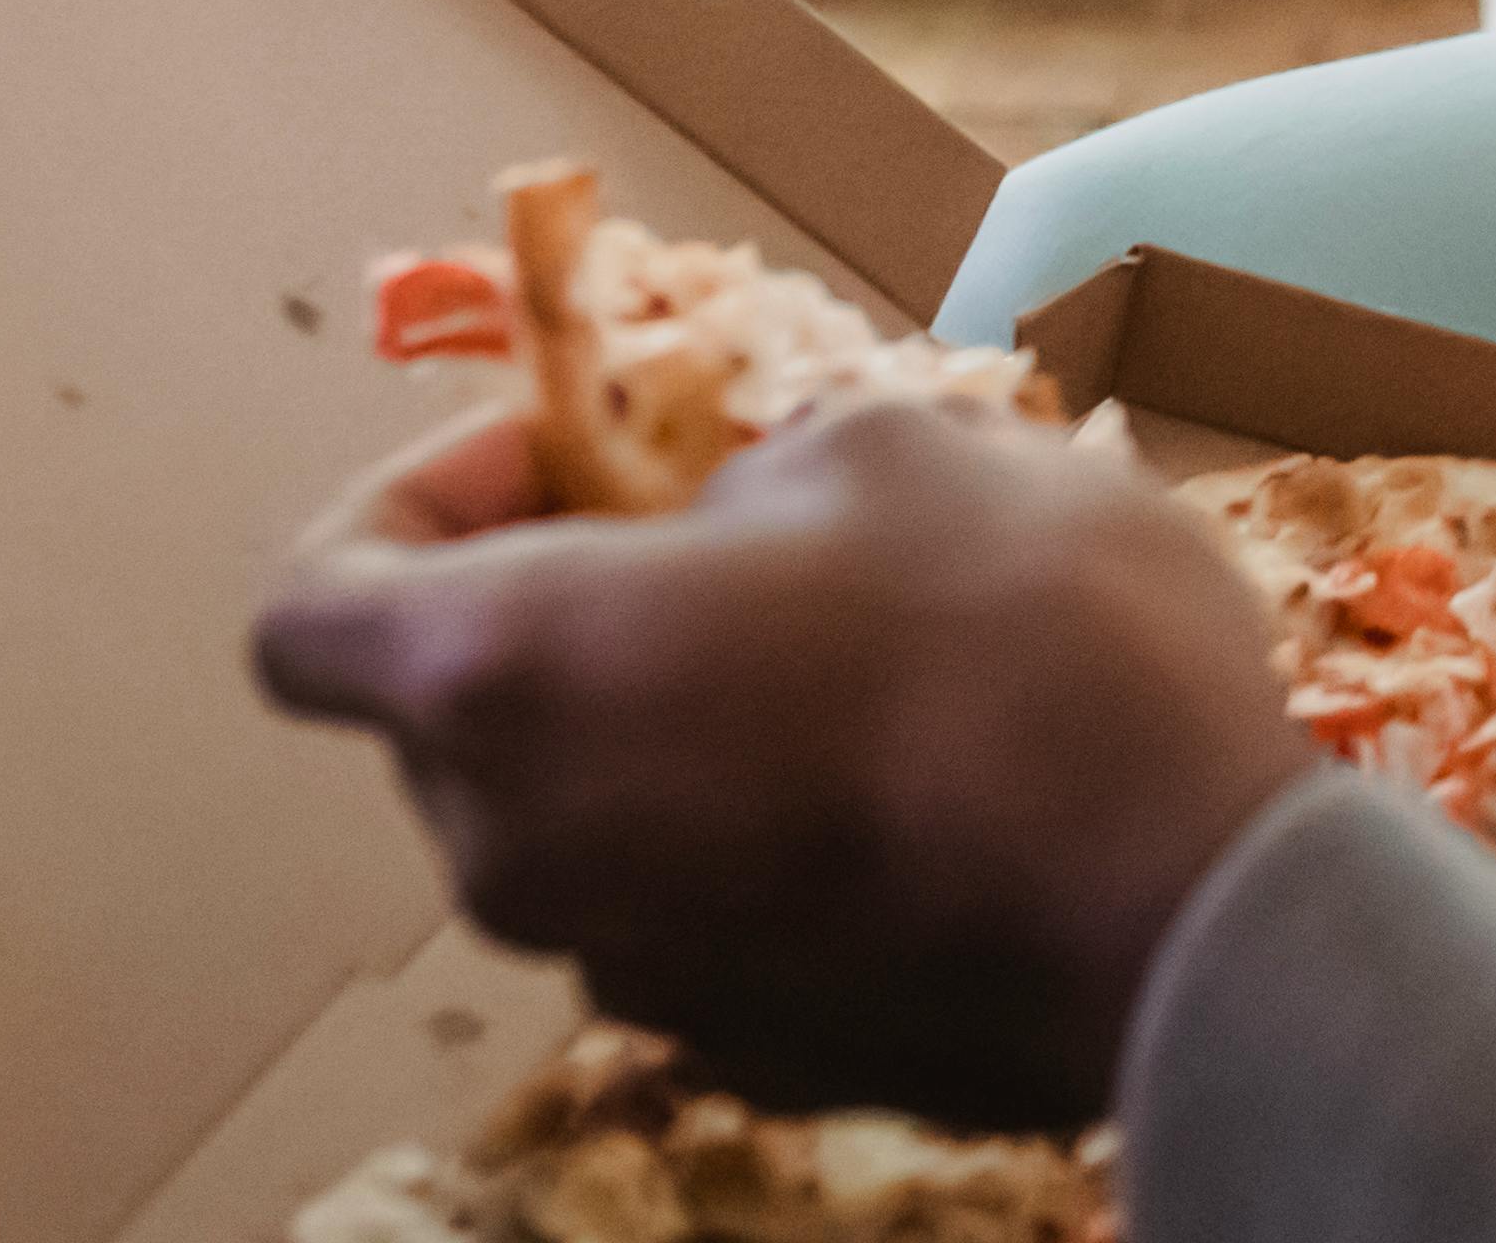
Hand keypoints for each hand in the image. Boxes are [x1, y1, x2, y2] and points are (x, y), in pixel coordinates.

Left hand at [249, 398, 1314, 1132]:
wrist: (1189, 900)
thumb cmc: (1028, 638)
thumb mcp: (893, 446)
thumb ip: (752, 478)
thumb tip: (741, 521)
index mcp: (504, 676)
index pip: (306, 613)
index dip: (407, 505)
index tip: (555, 455)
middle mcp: (518, 850)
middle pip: (457, 719)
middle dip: (570, 608)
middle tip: (735, 531)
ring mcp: (627, 973)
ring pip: (588, 818)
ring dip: (673, 726)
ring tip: (858, 652)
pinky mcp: (745, 1050)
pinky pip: (700, 911)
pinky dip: (758, 838)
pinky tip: (916, 781)